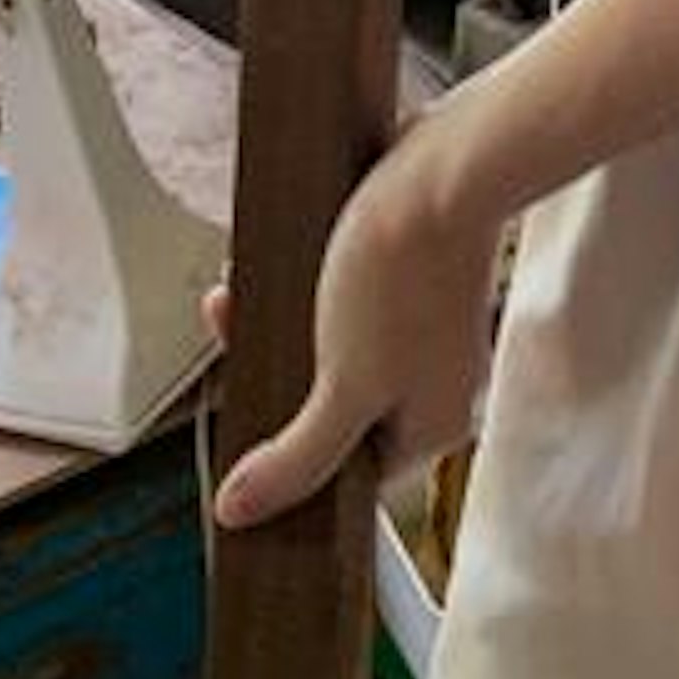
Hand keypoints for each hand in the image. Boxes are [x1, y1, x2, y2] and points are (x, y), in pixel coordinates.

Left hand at [211, 98, 508, 529]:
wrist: (448, 167)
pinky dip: (304, 289)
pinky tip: (272, 263)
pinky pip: (346, 303)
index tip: (240, 433)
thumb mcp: (342, 383)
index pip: (348, 473)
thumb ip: (296, 456)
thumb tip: (243, 511)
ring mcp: (428, 330)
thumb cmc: (406, 272)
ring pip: (333, 349)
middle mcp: (435, 383)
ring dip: (279, 324)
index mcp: (430, 425)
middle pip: (334, 406)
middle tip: (230, 329)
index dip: (288, 457)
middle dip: (271, 370)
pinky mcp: (415, 280)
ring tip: (239, 292)